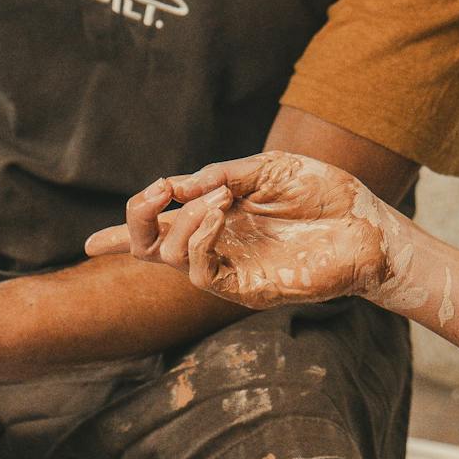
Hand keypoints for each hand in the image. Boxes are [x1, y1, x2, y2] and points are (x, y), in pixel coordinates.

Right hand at [84, 151, 409, 309]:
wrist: (368, 224)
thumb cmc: (323, 193)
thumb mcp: (266, 169)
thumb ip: (219, 175)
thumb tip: (174, 185)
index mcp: (216, 217)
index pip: (158, 230)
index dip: (121, 238)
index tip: (90, 245)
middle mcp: (215, 246)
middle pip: (147, 249)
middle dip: (133, 222)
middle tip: (154, 194)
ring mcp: (228, 269)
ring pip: (166, 258)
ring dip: (181, 218)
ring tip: (218, 196)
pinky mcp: (246, 289)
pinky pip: (199, 271)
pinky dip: (196, 237)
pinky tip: (220, 212)